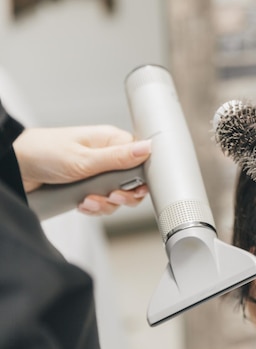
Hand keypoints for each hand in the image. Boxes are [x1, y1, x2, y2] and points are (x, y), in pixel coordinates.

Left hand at [13, 125, 150, 215]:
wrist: (14, 167)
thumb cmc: (43, 152)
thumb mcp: (85, 158)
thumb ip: (119, 158)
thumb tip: (149, 148)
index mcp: (110, 141)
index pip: (141, 159)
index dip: (142, 176)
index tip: (135, 187)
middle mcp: (106, 157)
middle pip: (132, 181)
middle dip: (124, 194)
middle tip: (113, 196)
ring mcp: (96, 173)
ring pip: (117, 195)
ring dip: (106, 203)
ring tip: (89, 200)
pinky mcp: (86, 187)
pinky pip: (102, 203)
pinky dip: (94, 208)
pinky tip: (82, 203)